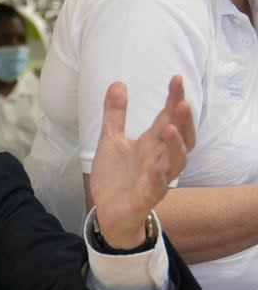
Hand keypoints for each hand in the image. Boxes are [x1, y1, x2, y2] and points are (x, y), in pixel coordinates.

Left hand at [89, 77, 194, 248]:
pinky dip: (158, 176)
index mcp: (152, 143)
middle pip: (180, 137)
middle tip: (182, 102)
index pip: (168, 117)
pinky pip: (157, 187)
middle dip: (182, 120)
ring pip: (175, 162)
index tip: (176, 79)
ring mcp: (156, 178)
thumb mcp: (111, 140)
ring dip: (174, 145)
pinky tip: (157, 166)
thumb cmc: (115, 176)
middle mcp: (159, 158)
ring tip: (168, 128)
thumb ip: (115, 114)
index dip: (174, 99)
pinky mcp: (146, 197)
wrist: (107, 210)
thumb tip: (118, 82)